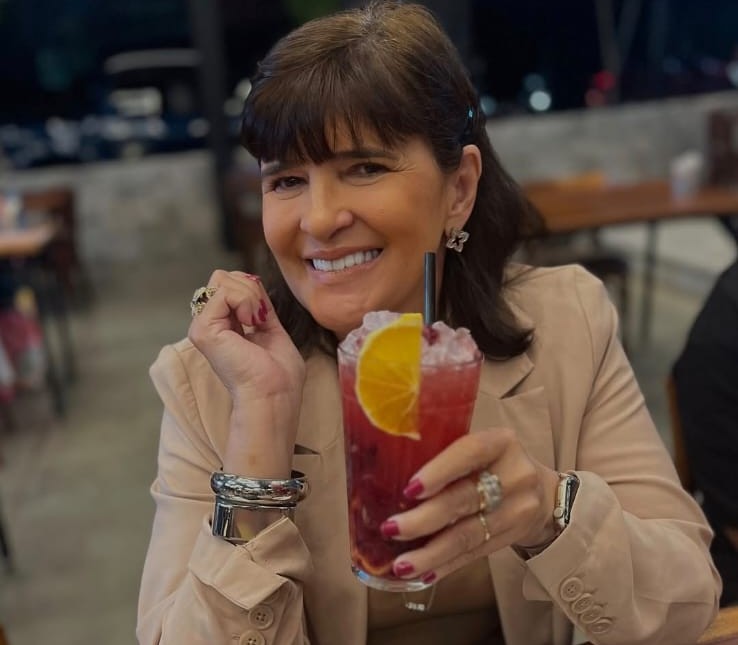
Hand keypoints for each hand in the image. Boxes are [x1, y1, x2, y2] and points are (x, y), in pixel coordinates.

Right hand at [188, 270, 305, 475]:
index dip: (254, 291)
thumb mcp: (271, 328)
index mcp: (224, 327)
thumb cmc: (279, 376)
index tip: (265, 318)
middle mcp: (209, 325)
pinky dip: (247, 301)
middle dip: (250, 289)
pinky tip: (251, 323)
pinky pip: (224, 291)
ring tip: (256, 323)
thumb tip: (252, 281)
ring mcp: (202, 327)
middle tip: (260, 319)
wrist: (274, 396)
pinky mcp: (203, 329)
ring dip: (251, 296)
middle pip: (223, 277)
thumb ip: (259, 305)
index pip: (231, 285)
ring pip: (223, 280)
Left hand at [382, 428, 559, 582]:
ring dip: (431, 552)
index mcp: (501, 443)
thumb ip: (445, 454)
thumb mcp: (481, 448)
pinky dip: (445, 565)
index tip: (410, 488)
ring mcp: (517, 510)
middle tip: (391, 529)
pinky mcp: (511, 538)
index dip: (440, 470)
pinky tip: (424, 573)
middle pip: (465, 499)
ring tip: (402, 564)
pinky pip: (473, 555)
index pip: (470, 451)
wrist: (544, 494)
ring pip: (469, 534)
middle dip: (424, 519)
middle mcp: (514, 475)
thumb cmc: (494, 464)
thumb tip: (384, 471)